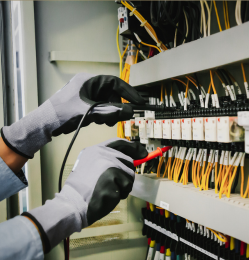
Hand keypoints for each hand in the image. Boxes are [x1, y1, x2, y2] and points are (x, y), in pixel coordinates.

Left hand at [1, 74, 144, 158]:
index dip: (128, 92)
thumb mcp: (90, 113)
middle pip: (112, 94)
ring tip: (104, 122)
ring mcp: (85, 95)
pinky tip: (96, 122)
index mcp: (88, 81)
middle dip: (117, 106)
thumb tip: (129, 111)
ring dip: (109, 113)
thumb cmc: (61, 114)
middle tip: (120, 117)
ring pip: (106, 102)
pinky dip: (102, 115)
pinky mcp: (83, 104)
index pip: (115, 82)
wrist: (44, 125)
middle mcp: (87, 85)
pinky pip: (100, 108)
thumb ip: (111, 111)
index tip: (138, 101)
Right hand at [22, 138, 147, 251]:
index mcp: (95, 150)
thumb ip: (107, 161)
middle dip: (126, 175)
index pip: (119, 143)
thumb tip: (131, 161)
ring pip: (130, 175)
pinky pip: (127, 186)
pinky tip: (108, 195)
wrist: (73, 204)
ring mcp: (109, 165)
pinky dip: (121, 194)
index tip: (142, 153)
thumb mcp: (90, 167)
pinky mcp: (114, 177)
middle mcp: (103, 154)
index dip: (133, 147)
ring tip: (108, 190)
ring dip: (123, 186)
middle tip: (115, 185)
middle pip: (128, 161)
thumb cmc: (82, 190)